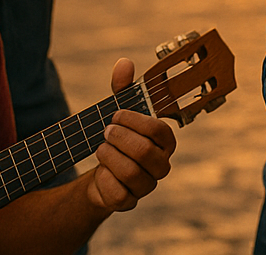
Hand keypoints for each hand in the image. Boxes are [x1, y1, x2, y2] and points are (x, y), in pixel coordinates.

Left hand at [84, 58, 175, 212]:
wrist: (101, 173)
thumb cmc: (117, 138)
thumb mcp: (118, 113)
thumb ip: (123, 89)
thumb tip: (124, 63)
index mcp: (165, 142)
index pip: (159, 131)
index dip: (135, 121)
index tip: (116, 114)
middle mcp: (161, 165)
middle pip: (144, 152)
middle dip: (119, 138)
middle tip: (105, 131)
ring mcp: (147, 186)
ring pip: (130, 172)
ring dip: (109, 156)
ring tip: (100, 148)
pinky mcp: (128, 202)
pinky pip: (116, 193)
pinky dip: (103, 179)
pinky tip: (100, 171)